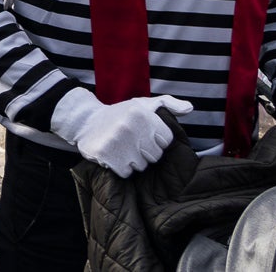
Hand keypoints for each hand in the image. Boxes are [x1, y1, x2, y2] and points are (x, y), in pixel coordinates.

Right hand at [49, 90, 192, 177]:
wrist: (85, 120)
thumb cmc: (120, 113)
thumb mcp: (144, 104)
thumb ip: (169, 104)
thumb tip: (190, 109)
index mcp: (142, 114)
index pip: (166, 141)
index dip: (156, 139)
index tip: (143, 134)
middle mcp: (129, 127)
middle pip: (154, 156)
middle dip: (145, 151)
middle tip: (131, 141)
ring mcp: (116, 141)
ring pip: (140, 166)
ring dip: (132, 160)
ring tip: (121, 148)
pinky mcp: (104, 154)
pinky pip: (125, 172)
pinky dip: (120, 167)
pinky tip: (113, 155)